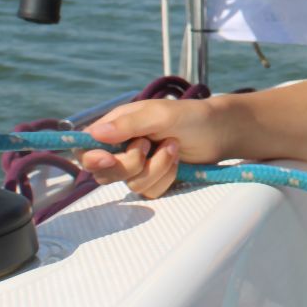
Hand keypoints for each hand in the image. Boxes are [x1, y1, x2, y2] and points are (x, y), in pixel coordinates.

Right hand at [81, 99, 211, 198]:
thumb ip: (128, 125)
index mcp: (116, 126)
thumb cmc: (190, 115)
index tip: (109, 159)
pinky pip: (150, 191)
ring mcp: (139, 165)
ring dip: (156, 167)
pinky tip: (177, 160)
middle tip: (148, 145)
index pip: (87, 147)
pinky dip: (166, 178)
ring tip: (173, 146)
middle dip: (130, 163)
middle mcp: (123, 147)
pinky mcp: (155, 179)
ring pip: (130, 183)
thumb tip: (94, 134)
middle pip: (104, 172)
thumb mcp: (159, 114)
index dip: (91, 158)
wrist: (220, 132)